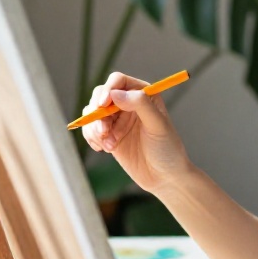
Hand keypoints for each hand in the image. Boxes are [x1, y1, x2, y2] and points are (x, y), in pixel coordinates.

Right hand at [80, 72, 193, 193]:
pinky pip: (90, 129)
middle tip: (104, 132)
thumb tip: (115, 93)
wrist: (165, 177)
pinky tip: (103, 149)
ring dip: (95, 128)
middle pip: (100, 96)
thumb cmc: (167, 149)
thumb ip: (139, 104)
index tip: (102, 105)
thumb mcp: (158, 125)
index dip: (107, 90)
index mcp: (143, 94)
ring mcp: (117, 119)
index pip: (118, 81)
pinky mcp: (109, 135)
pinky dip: (92, 137)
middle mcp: (128, 103)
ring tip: (109, 146)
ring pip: (92, 113)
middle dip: (98, 113)